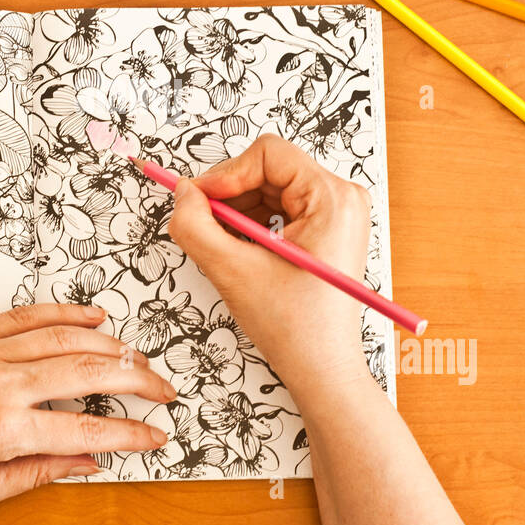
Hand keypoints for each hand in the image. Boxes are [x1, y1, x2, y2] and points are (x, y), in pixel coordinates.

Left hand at [0, 303, 174, 514]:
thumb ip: (37, 473)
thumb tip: (86, 461)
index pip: (86, 429)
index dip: (130, 432)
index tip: (156, 434)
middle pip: (87, 371)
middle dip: (136, 380)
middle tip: (163, 390)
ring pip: (63, 337)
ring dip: (109, 346)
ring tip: (137, 358)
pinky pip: (24, 317)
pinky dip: (63, 314)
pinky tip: (91, 319)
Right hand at [166, 134, 373, 400]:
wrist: (322, 369)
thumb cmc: (295, 327)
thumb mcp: (233, 271)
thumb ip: (195, 226)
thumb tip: (182, 193)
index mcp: (333, 199)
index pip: (268, 154)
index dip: (226, 173)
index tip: (198, 200)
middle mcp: (342, 198)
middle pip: (268, 168)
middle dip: (230, 195)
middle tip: (203, 225)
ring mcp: (337, 213)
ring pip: (270, 187)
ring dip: (238, 210)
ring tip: (224, 245)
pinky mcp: (327, 229)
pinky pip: (279, 207)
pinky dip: (251, 223)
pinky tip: (240, 250)